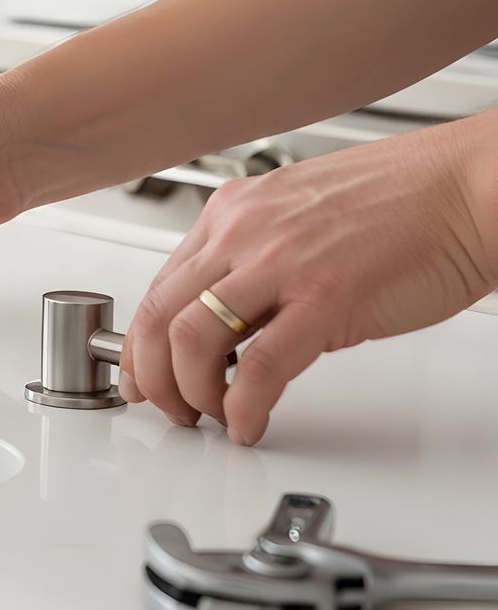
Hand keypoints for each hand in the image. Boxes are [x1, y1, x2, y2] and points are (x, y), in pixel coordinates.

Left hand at [122, 114, 497, 444]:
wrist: (473, 186)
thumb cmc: (407, 200)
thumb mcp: (301, 216)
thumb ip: (257, 257)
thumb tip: (230, 311)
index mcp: (235, 211)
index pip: (161, 285)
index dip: (143, 342)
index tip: (144, 373)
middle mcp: (245, 233)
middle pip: (160, 316)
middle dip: (152, 376)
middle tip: (169, 408)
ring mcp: (281, 265)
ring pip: (192, 342)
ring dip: (190, 395)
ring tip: (212, 418)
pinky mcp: (325, 301)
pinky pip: (257, 370)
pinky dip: (242, 408)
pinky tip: (249, 423)